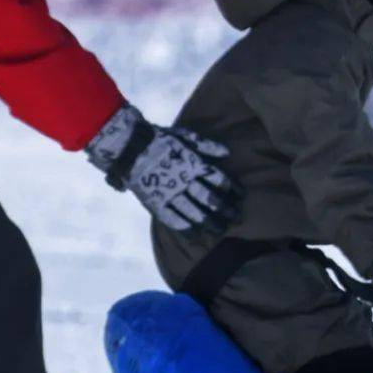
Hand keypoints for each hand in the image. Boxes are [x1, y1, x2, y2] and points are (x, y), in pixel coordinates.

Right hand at [86, 104, 241, 232]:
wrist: (130, 146)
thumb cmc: (159, 138)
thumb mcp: (185, 136)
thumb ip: (206, 145)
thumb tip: (226, 153)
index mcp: (193, 164)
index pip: (219, 179)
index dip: (232, 189)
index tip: (241, 196)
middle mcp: (185, 181)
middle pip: (210, 199)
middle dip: (225, 210)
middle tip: (237, 218)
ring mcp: (171, 194)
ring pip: (195, 213)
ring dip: (210, 223)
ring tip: (220, 230)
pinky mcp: (157, 203)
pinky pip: (173, 220)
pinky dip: (186, 229)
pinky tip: (195, 236)